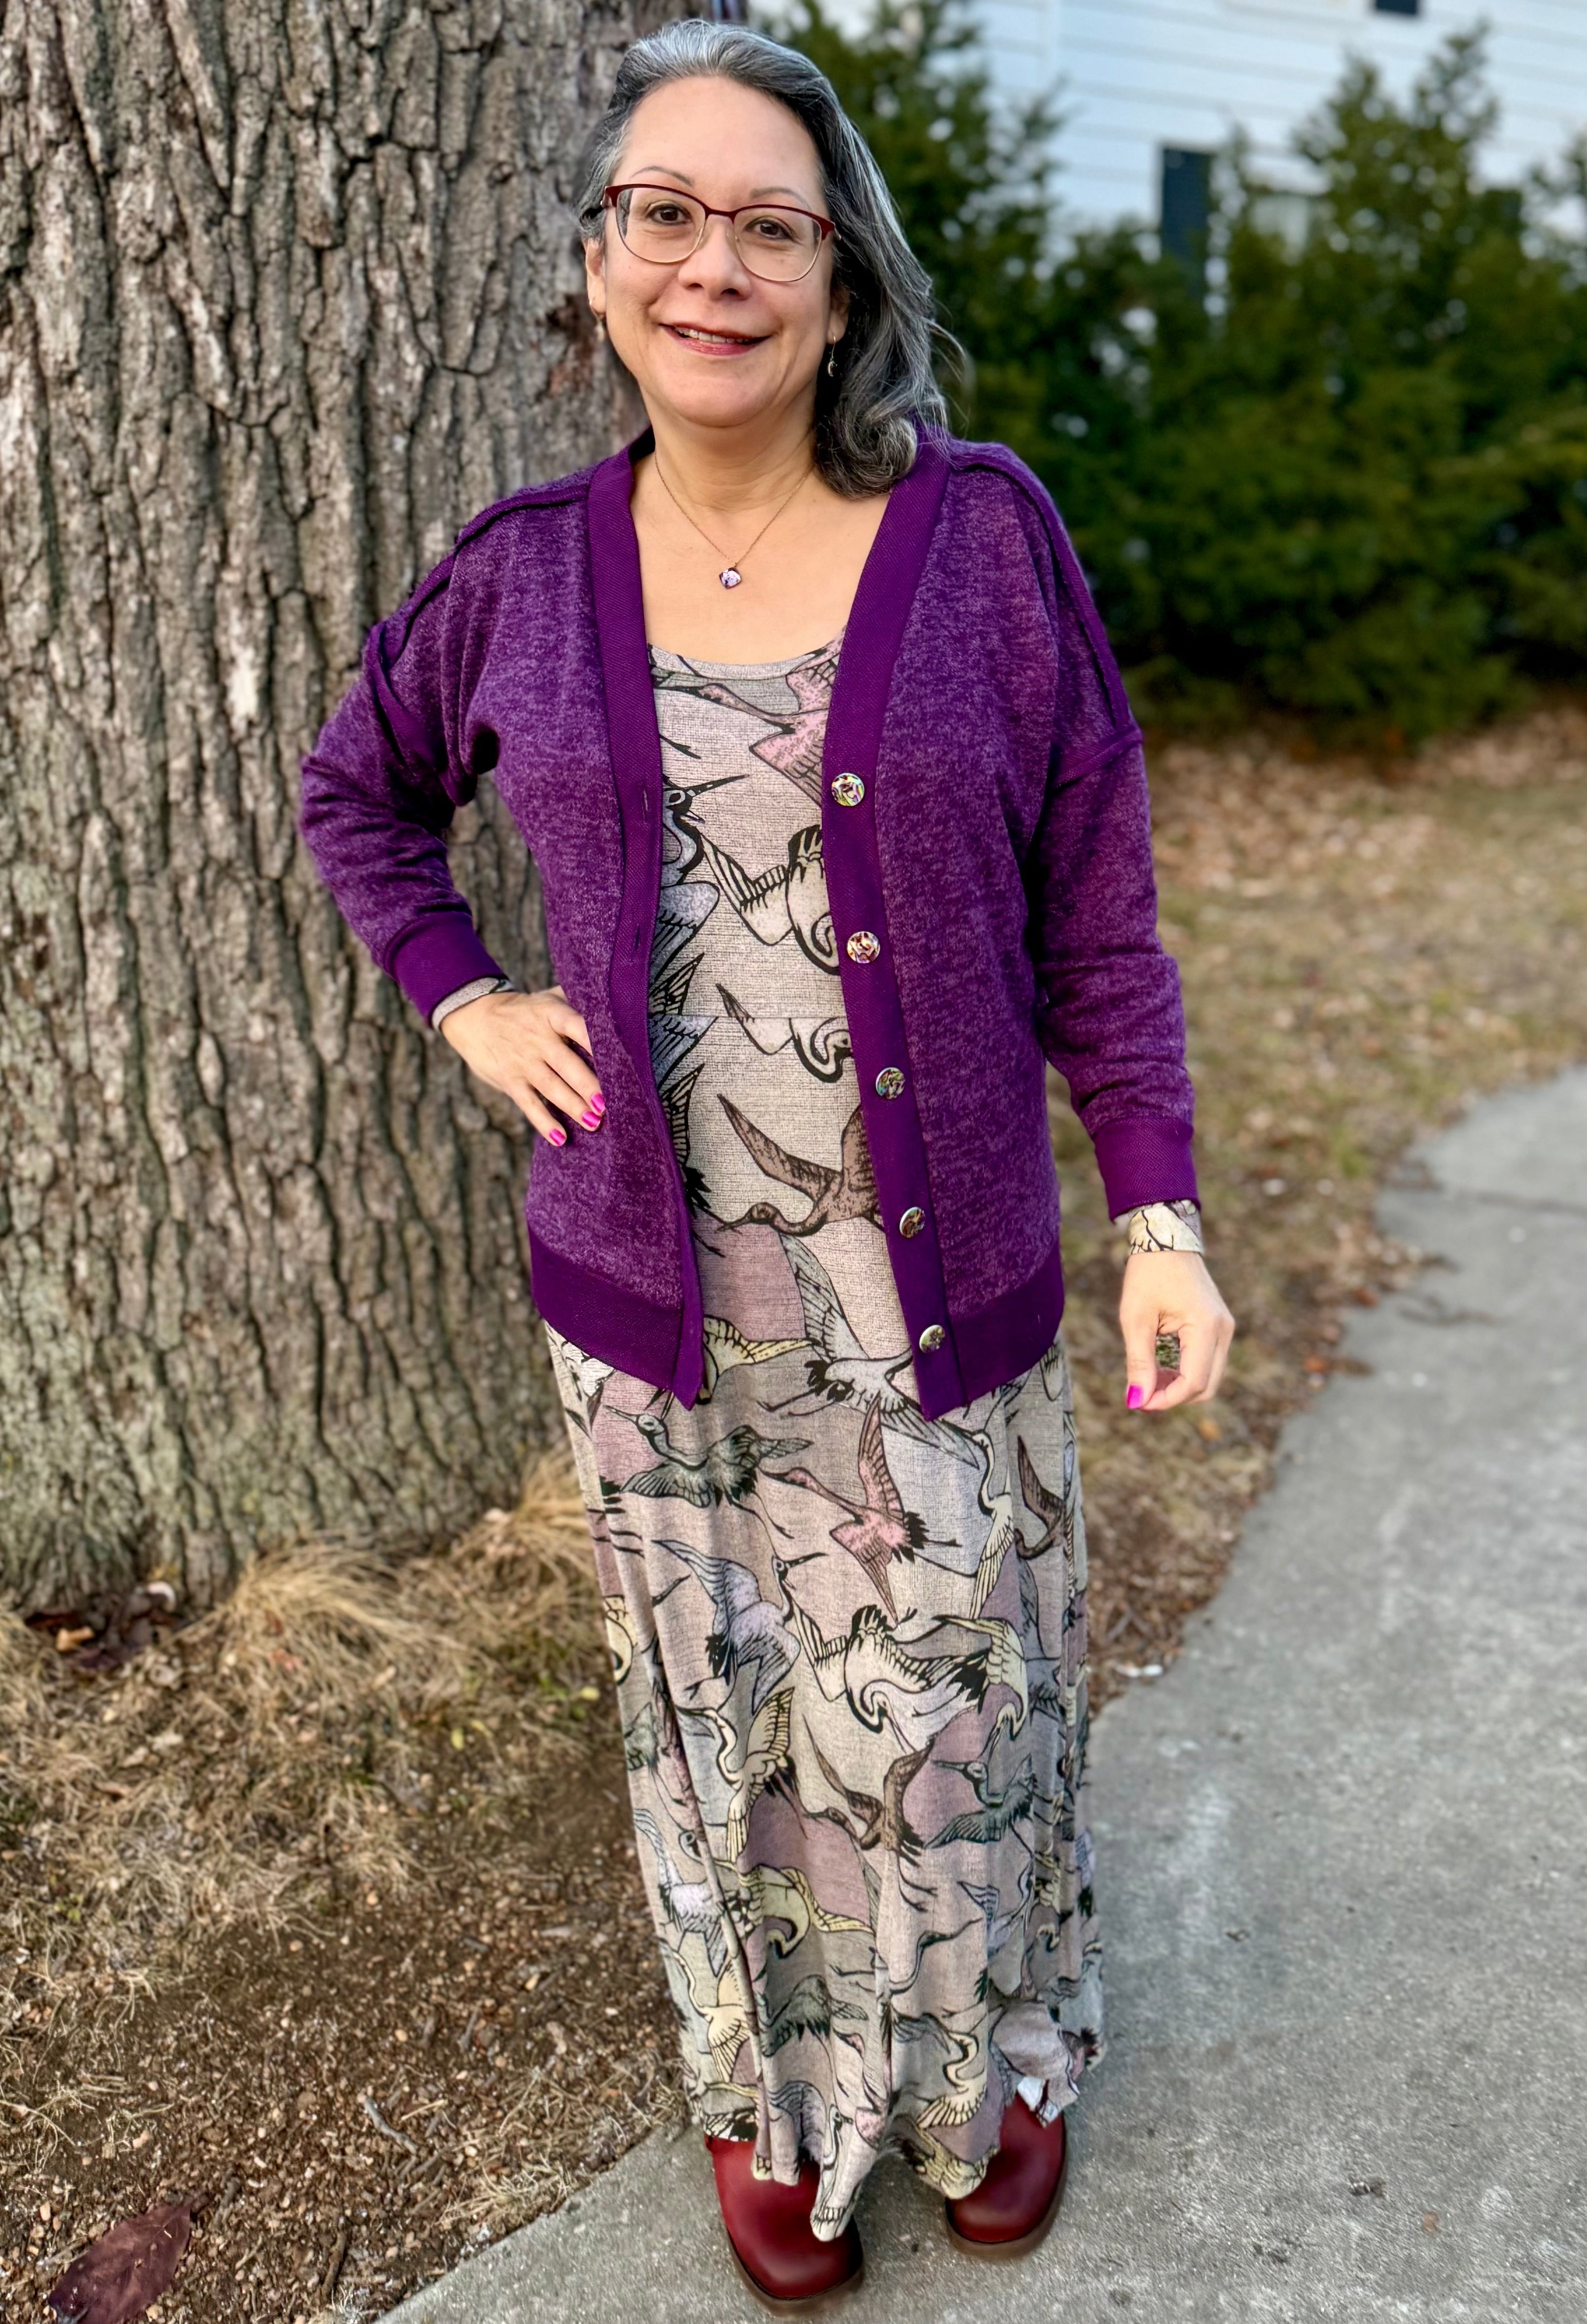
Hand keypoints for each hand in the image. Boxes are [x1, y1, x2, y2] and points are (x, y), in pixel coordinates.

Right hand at [439, 983, 603, 1146]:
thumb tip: (616, 1006)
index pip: (576, 1026)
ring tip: (594, 1122)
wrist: (474, 1016)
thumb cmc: (525, 1010)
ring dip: (573, 1106)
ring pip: (551, 1087)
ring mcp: (523, 1061)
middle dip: (587, 1085)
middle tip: (607, 1104)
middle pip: (566, 1064)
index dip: (595, 1041)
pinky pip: (529, 1104)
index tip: (617, 1058)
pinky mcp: (510, 1081)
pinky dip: (544, 1122)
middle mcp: (538, 1038)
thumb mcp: (547, 998)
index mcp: (551, 1014)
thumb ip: (576, 1001)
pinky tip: (560, 1138)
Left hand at [1119, 1250, 1234, 1411]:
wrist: (1165, 1238)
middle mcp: (1223, 1330)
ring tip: (1148, 1379)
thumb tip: (1136, 1400)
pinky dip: (1186, 1372)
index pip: (1194, 1382)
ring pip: (1209, 1377)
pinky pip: (1207, 1361)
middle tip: (1141, 1394)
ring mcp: (1225, 1328)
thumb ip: (1139, 1362)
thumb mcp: (1135, 1319)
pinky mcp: (1219, 1326)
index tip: (1138, 1403)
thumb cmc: (1147, 1274)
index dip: (1167, 1400)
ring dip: (1180, 1386)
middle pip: (1206, 1386)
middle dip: (1174, 1397)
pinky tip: (1161, 1367)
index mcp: (1206, 1327)